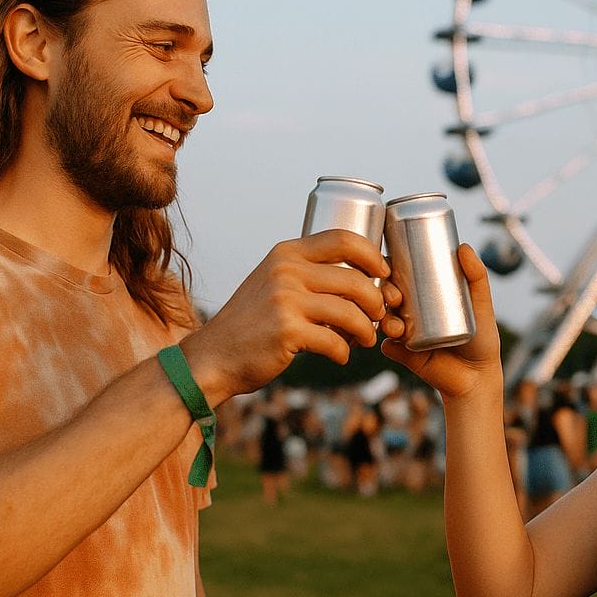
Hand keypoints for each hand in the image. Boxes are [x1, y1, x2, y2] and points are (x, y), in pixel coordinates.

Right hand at [183, 230, 388, 399]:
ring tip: (365, 340)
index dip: (372, 255)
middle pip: (356, 279)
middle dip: (376, 302)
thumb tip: (363, 279)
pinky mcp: (287, 332)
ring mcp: (286, 300)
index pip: (343, 239)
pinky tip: (340, 356)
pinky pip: (336, 341)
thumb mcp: (273, 282)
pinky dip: (344, 352)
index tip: (384, 273)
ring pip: (351, 312)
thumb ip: (305, 273)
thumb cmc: (251, 324)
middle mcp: (286, 271)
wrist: (212, 357)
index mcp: (287, 253)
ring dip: (366, 330)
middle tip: (378, 317)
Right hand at [380, 244, 502, 400]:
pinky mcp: (404, 354)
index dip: (391, 269)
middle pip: (388, 295)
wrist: (478, 377)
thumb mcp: (482, 305)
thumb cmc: (482, 339)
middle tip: (395, 296)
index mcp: (425, 295)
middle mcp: (412, 311)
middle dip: (384, 292)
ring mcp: (406, 333)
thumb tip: (463, 247)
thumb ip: (477, 277)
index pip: (402, 275)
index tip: (391, 266)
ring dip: (383, 317)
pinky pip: (388, 346)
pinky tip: (390, 340)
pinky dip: (386, 342)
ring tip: (395, 323)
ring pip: (384, 319)